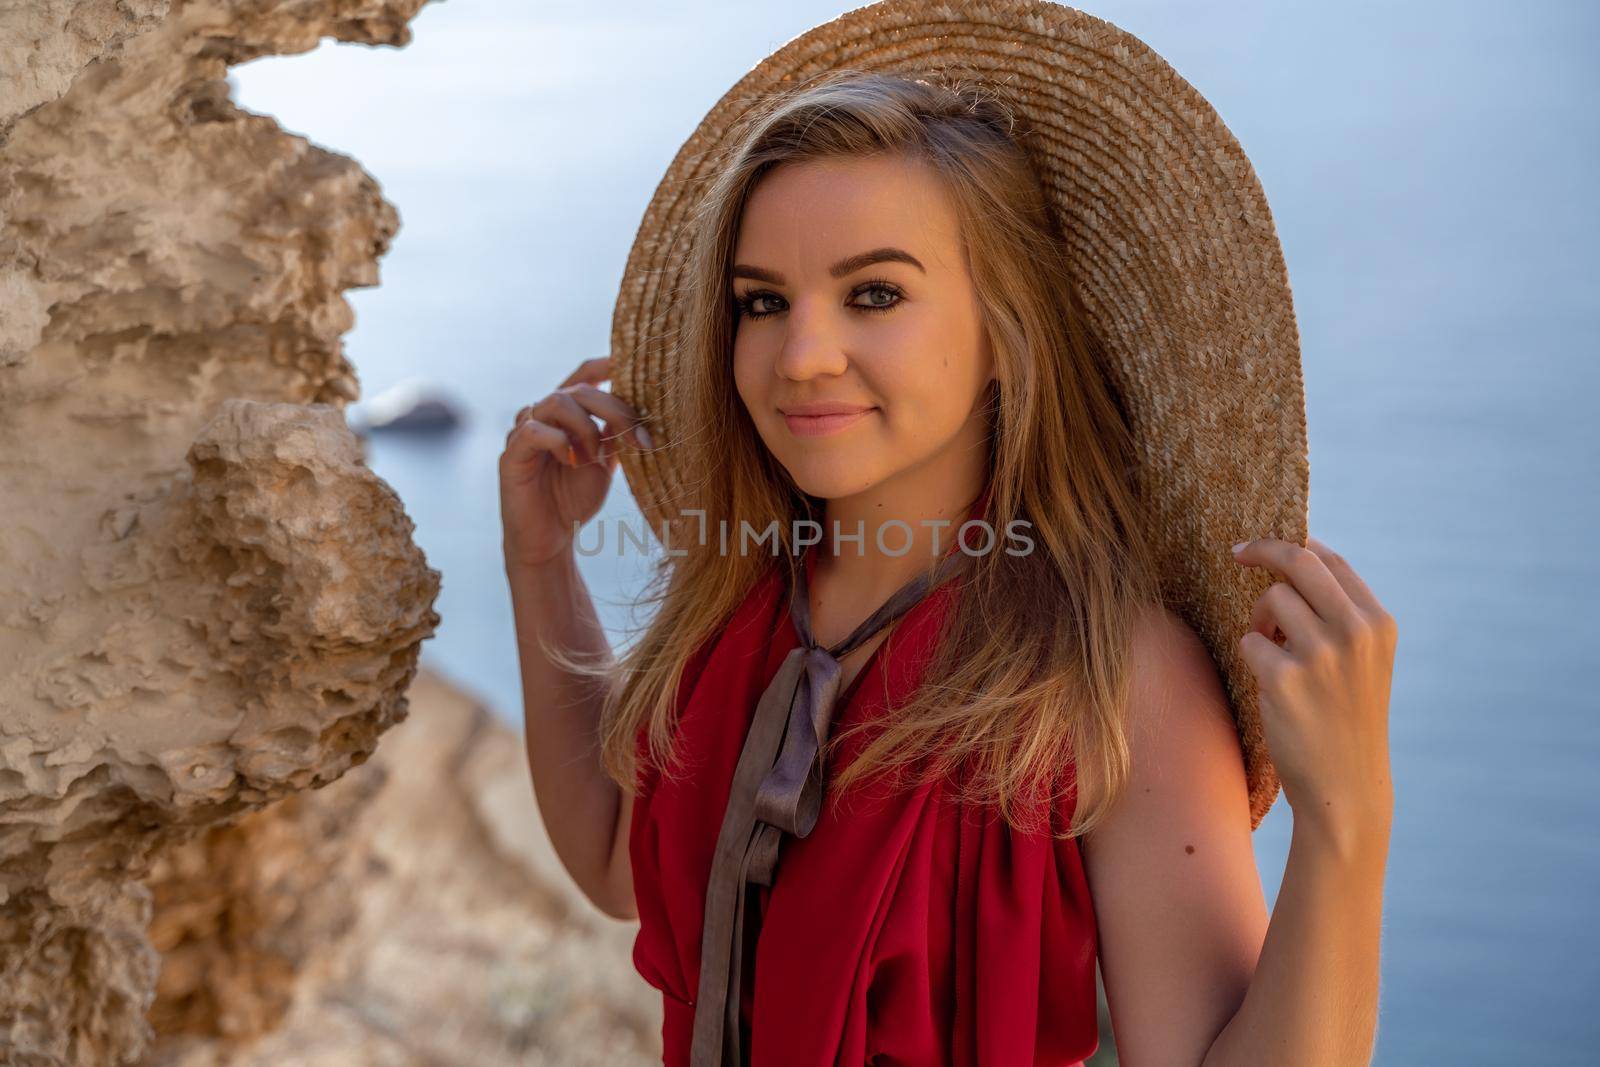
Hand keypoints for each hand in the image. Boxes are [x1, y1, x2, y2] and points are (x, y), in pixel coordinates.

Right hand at [499, 356, 652, 569]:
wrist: (551, 538)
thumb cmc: (575, 498)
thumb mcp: (606, 462)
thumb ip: (616, 434)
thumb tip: (643, 409)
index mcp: (567, 413)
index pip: (584, 376)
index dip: (607, 364)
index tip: (635, 364)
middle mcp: (543, 415)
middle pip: (580, 390)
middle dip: (615, 410)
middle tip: (638, 439)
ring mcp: (524, 431)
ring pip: (556, 401)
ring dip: (586, 428)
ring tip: (596, 459)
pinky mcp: (512, 454)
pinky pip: (533, 430)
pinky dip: (560, 442)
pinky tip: (573, 461)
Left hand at [1232, 534, 1397, 845]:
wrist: (1346, 785)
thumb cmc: (1346, 716)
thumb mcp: (1363, 660)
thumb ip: (1338, 613)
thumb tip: (1290, 560)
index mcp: (1378, 623)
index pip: (1330, 560)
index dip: (1291, 543)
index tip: (1262, 545)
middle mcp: (1355, 632)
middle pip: (1297, 562)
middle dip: (1261, 550)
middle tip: (1237, 552)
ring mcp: (1321, 655)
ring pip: (1270, 599)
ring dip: (1260, 620)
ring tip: (1272, 651)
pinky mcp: (1285, 679)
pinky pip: (1249, 641)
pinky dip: (1251, 655)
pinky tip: (1271, 684)